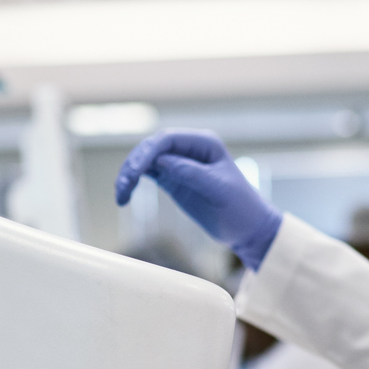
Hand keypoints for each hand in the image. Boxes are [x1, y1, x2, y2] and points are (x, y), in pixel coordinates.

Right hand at [115, 130, 282, 268]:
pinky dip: (133, 183)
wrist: (248, 228)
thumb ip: (191, 173)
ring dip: (129, 175)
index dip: (148, 152)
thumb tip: (161, 161)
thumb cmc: (241, 207)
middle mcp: (189, 149)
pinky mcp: (173, 180)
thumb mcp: (219, 190)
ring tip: (120, 195)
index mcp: (205, 144)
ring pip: (145, 161)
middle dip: (134, 164)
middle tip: (123, 186)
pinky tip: (124, 196)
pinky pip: (147, 174)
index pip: (168, 139)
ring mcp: (179, 164)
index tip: (136, 171)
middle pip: (152, 148)